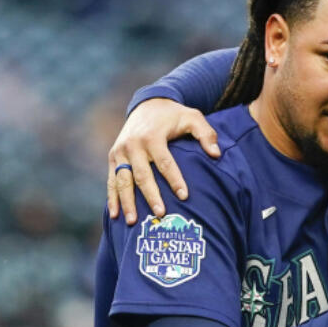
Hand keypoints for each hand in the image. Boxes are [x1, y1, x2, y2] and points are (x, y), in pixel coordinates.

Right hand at [108, 98, 219, 223]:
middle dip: (151, 196)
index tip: (184, 196)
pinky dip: (112, 197)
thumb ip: (206, 134)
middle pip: (142, 175)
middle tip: (161, 214)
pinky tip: (115, 214)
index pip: (165, 162)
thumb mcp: (192, 117)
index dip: (175, 180)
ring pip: (123, 180)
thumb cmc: (173, 115)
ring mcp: (120, 152)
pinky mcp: (113, 157)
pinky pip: (111, 180)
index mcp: (152, 137)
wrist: (147, 104)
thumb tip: (216, 154)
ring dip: (127, 202)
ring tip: (132, 221)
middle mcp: (133, 145)